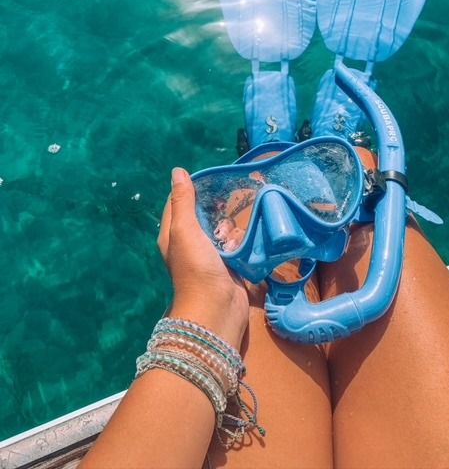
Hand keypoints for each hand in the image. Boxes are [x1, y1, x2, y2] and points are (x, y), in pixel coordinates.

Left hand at [158, 167, 248, 349]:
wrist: (217, 308)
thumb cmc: (196, 267)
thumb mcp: (185, 229)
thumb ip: (183, 201)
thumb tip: (178, 171)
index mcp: (173, 234)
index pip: (178, 203)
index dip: (190, 189)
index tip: (210, 179)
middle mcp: (189, 243)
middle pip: (203, 215)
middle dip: (215, 207)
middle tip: (228, 201)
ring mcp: (209, 255)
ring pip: (221, 229)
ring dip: (229, 226)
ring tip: (232, 230)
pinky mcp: (228, 264)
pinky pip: (235, 244)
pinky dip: (240, 240)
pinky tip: (243, 241)